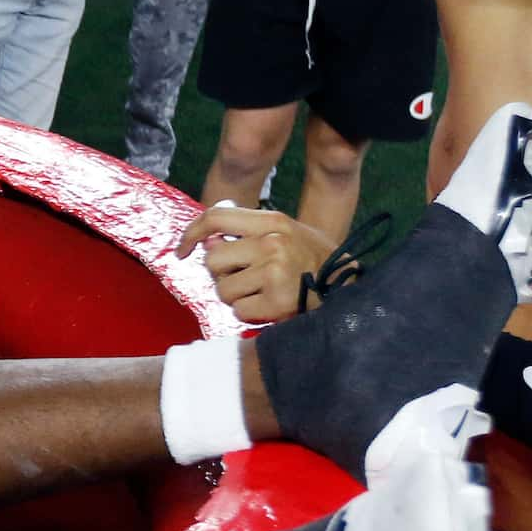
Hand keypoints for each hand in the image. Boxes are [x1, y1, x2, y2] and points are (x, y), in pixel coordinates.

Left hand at [175, 203, 337, 323]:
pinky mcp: (277, 302)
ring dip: (235, 297)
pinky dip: (249, 314)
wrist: (349, 290)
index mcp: (273, 221)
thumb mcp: (286, 234)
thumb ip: (248, 235)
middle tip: (243, 278)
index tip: (182, 250)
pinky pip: (238, 311)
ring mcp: (275, 273)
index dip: (191, 233)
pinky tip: (269, 306)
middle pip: (213, 260)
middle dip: (221, 274)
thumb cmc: (313, 261)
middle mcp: (272, 243)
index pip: (216, 217)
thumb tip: (206, 243)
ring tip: (260, 293)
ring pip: (222, 290)